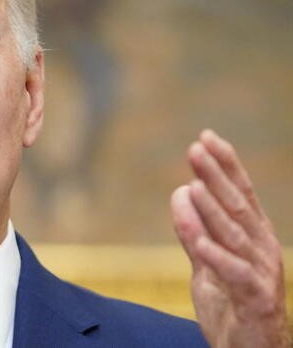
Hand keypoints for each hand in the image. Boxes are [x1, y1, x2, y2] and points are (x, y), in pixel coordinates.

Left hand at [171, 130, 289, 346]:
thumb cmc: (232, 306)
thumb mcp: (207, 263)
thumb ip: (195, 231)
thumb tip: (180, 192)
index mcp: (253, 236)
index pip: (240, 193)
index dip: (225, 165)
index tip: (206, 137)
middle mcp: (261, 249)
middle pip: (237, 206)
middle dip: (216, 175)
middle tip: (195, 148)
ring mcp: (261, 273)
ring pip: (234, 236)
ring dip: (212, 209)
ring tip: (192, 185)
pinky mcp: (255, 299)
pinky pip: (234, 275)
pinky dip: (217, 256)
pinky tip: (199, 241)